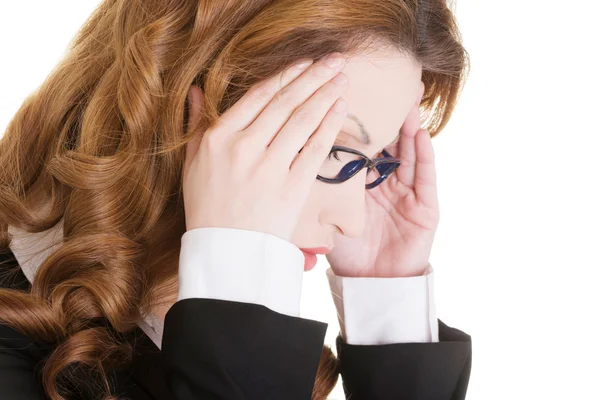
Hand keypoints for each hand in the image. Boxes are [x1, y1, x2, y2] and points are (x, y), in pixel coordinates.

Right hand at [183, 53, 349, 241]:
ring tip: (341, 79)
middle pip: (285, 103)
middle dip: (313, 77)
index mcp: (218, 138)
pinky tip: (340, 109)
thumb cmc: (208, 206)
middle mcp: (244, 147)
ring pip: (302, 121)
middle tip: (335, 60)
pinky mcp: (291, 186)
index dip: (285, 76)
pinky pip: (314, 149)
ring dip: (325, 95)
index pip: (258, 97)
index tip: (304, 62)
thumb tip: (198, 90)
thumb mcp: (192, 163)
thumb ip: (196, 124)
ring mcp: (268, 167)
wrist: (227, 251)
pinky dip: (329, 126)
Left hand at [326, 90, 439, 277]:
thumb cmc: (348, 253)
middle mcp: (386, 182)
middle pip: (387, 142)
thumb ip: (316, 189)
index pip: (360, 145)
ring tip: (408, 98)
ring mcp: (408, 193)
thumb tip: (283, 163)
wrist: (371, 284)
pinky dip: (424, 156)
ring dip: (409, 126)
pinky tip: (420, 134)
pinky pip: (426, 177)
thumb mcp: (328, 216)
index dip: (357, 122)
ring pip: (409, 152)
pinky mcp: (427, 208)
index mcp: (363, 183)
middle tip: (386, 85)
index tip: (347, 94)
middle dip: (387, 114)